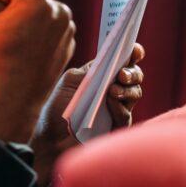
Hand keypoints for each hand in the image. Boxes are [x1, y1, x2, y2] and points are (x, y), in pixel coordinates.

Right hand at [0, 0, 75, 142]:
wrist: (10, 104)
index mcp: (39, 1)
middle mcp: (60, 12)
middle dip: (12, 13)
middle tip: (2, 41)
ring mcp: (67, 31)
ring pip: (36, 15)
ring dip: (23, 25)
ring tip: (12, 51)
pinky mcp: (68, 47)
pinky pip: (46, 31)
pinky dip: (34, 39)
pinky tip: (23, 58)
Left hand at [30, 43, 144, 186]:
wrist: (51, 137)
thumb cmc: (59, 108)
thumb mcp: (70, 82)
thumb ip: (89, 70)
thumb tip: (107, 60)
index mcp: (102, 76)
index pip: (122, 61)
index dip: (132, 53)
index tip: (135, 49)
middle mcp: (113, 90)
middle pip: (134, 76)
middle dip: (132, 72)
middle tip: (122, 75)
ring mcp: (117, 108)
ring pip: (135, 93)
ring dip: (128, 89)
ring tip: (114, 90)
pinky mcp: (117, 126)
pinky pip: (125, 115)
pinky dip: (119, 107)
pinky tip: (111, 103)